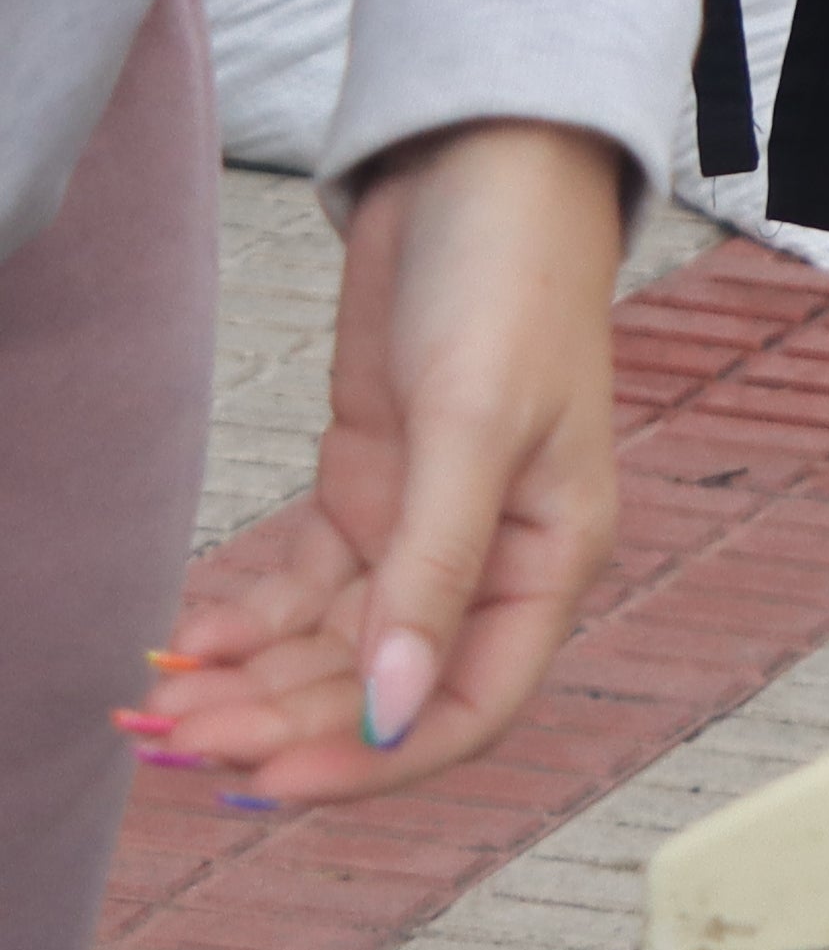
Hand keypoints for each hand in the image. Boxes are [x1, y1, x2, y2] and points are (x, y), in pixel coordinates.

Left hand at [142, 121, 626, 802]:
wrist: (474, 168)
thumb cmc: (508, 281)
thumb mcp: (473, 423)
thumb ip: (432, 570)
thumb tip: (392, 713)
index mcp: (549, 556)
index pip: (468, 705)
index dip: (374, 761)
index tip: (270, 780)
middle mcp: (488, 557)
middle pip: (380, 686)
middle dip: (280, 720)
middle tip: (173, 739)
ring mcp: (422, 524)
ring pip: (330, 646)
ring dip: (249, 682)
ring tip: (158, 702)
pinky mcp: (369, 486)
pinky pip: (301, 586)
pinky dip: (244, 619)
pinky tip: (185, 632)